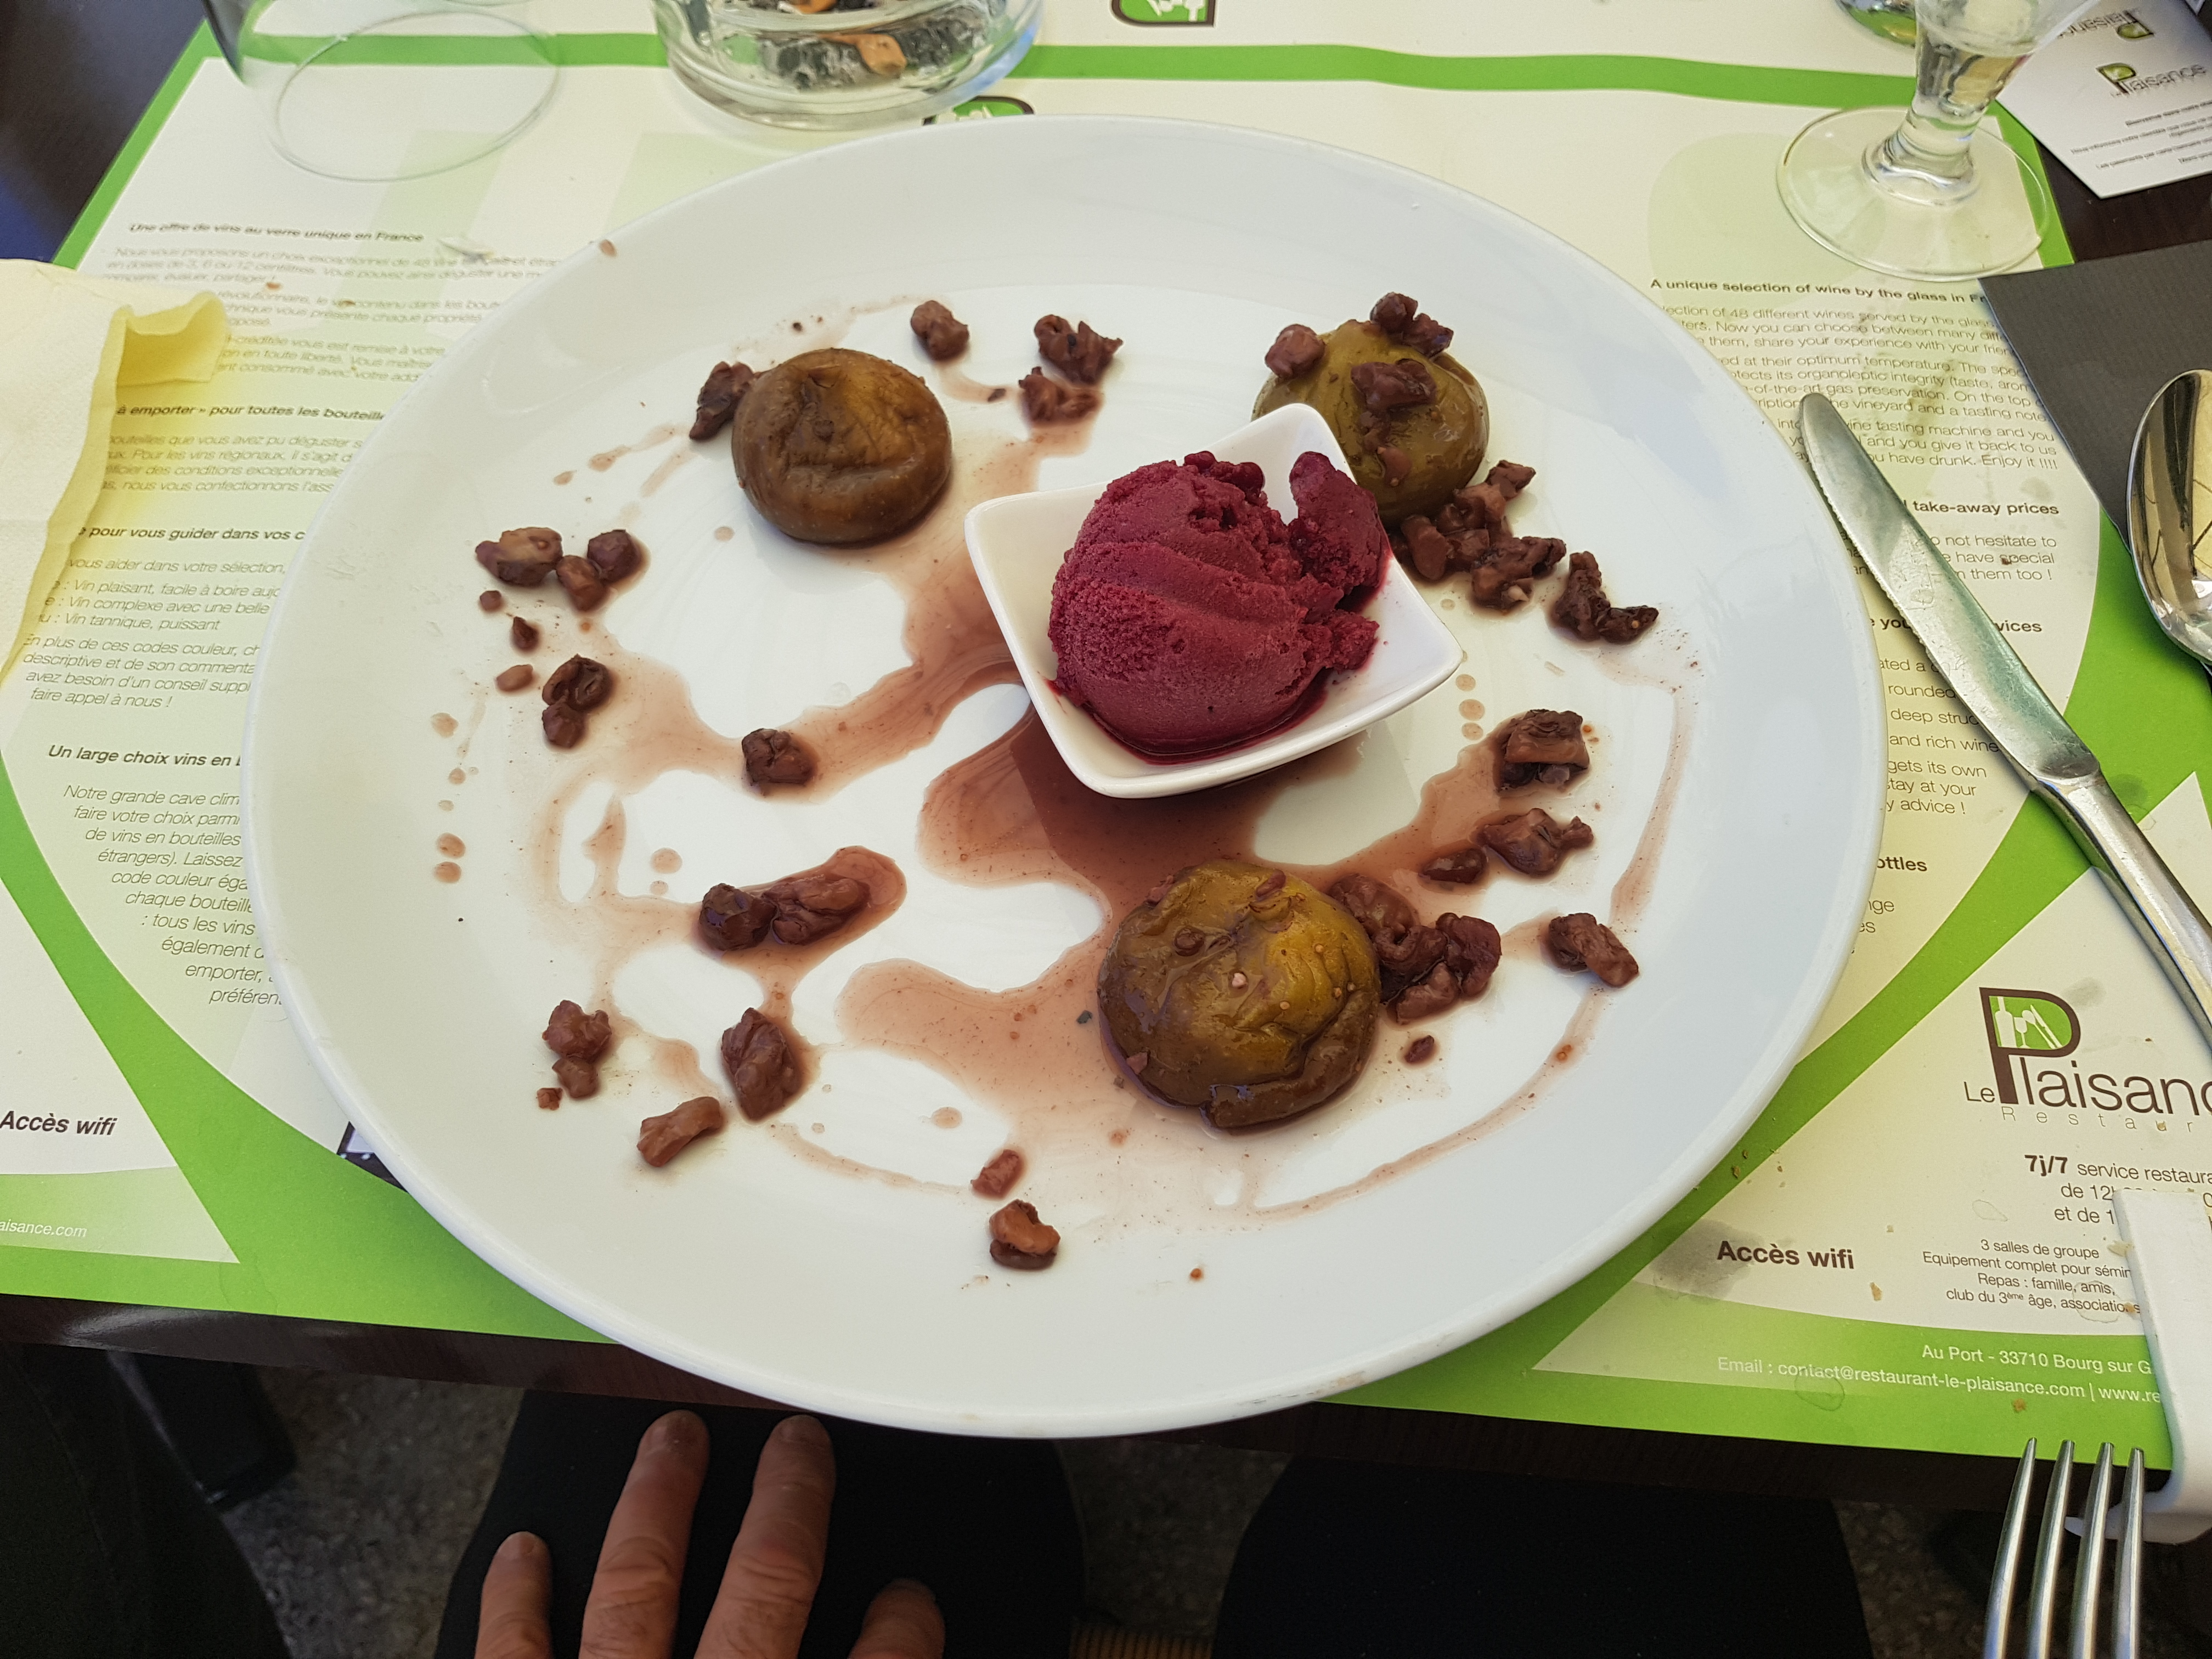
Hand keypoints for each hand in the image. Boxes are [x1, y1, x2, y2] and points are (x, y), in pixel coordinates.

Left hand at [475, 1411, 943, 1658]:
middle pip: (764, 1591)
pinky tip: (524, 1549)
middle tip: (798, 1440)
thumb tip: (905, 1653)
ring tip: (671, 1441)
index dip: (903, 1627)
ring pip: (637, 1593)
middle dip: (787, 1507)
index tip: (913, 1596)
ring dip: (657, 1508)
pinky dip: (515, 1605)